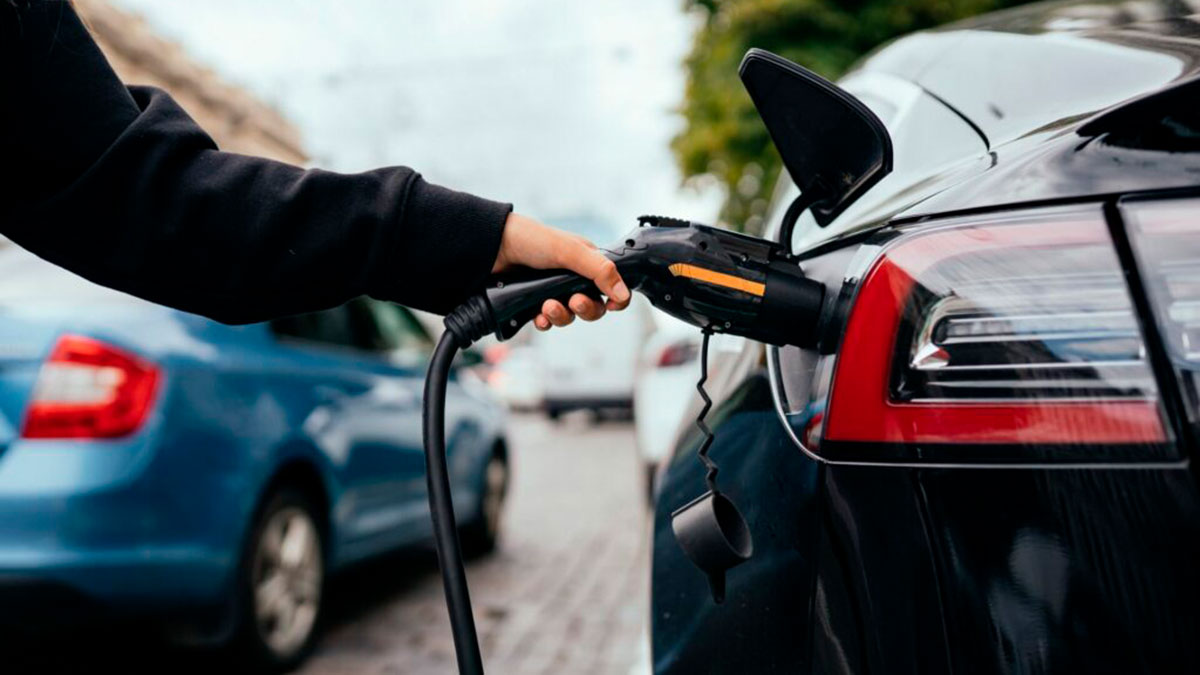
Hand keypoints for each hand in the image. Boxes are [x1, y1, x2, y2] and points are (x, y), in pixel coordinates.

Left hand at [492, 213, 630, 330]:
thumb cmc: (531, 240)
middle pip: (592, 307)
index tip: (611, 305)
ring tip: (548, 306)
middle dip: (585, 309)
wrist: (492, 248)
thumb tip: (623, 293)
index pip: (612, 286)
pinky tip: (538, 316)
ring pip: (569, 317)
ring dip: (562, 316)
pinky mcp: (534, 303)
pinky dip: (545, 322)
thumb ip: (599, 271)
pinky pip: (548, 322)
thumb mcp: (570, 252)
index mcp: (586, 263)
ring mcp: (553, 292)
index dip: (615, 299)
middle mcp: (572, 279)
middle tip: (574, 302)